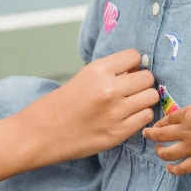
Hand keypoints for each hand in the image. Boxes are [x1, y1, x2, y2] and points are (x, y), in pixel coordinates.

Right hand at [19, 49, 158, 164]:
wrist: (39, 134)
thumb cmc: (58, 106)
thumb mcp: (82, 78)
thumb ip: (108, 73)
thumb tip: (137, 69)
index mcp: (97, 71)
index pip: (134, 56)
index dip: (134, 64)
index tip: (128, 72)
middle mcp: (109, 89)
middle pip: (148, 78)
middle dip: (142, 83)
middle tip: (131, 91)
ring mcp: (115, 112)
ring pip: (151, 97)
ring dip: (144, 100)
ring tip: (131, 105)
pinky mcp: (118, 133)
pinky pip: (146, 118)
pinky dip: (140, 117)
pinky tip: (127, 118)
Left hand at [143, 93, 190, 174]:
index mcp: (189, 114)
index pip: (167, 119)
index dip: (159, 122)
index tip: (155, 125)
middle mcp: (187, 131)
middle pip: (161, 135)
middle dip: (150, 135)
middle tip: (146, 135)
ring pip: (167, 153)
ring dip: (159, 152)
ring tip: (158, 151)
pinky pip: (182, 168)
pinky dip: (173, 170)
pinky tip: (169, 169)